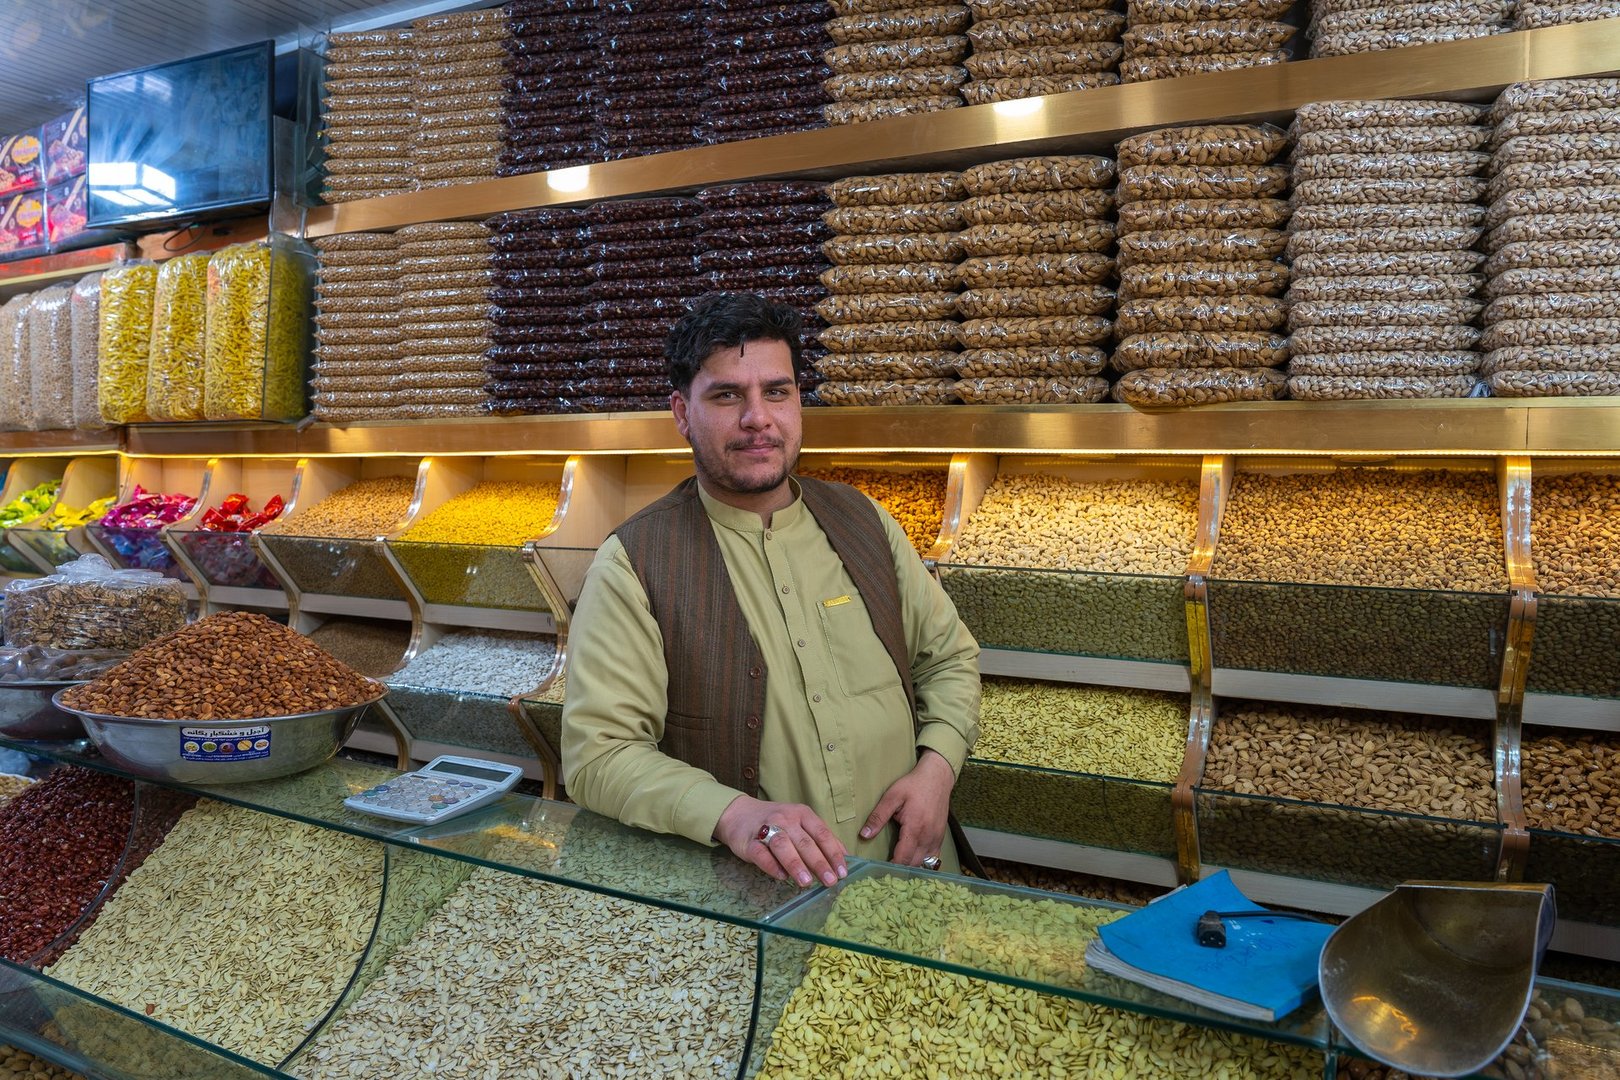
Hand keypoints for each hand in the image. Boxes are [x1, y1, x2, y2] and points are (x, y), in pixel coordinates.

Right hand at [714, 795, 847, 888]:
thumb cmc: (777, 822)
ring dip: (796, 864)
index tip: (843, 872)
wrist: (738, 814)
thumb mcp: (800, 823)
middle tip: (830, 881)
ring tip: (806, 882)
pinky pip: (761, 854)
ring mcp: (766, 829)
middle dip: (819, 863)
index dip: (833, 854)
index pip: (822, 834)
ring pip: (783, 846)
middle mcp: (785, 818)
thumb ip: (820, 838)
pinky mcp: (749, 842)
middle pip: (805, 842)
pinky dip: (772, 866)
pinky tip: (782, 876)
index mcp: (802, 814)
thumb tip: (844, 856)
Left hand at [861, 748, 954, 867]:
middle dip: (899, 869)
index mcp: (914, 828)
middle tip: (884, 869)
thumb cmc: (913, 785)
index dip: (891, 866)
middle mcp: (928, 837)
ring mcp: (936, 839)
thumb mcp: (892, 797)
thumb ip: (878, 817)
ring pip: (924, 864)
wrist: (937, 778)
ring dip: (910, 867)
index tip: (879, 869)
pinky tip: (912, 860)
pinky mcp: (941, 838)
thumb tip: (864, 835)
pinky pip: (933, 858)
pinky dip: (922, 863)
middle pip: (913, 864)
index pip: (903, 858)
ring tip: (896, 867)